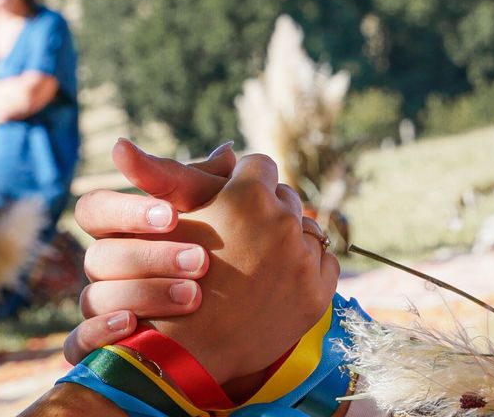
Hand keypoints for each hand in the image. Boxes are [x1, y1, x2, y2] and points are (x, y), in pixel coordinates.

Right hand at [63, 139, 235, 363]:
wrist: (231, 317)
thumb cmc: (220, 253)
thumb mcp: (221, 219)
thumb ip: (216, 190)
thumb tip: (229, 152)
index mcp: (121, 231)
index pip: (95, 209)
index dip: (127, 211)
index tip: (172, 216)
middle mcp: (106, 267)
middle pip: (97, 256)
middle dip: (148, 257)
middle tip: (201, 261)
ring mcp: (102, 306)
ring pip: (92, 298)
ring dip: (142, 294)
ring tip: (194, 296)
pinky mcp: (103, 346)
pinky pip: (79, 343)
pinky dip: (100, 334)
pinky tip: (133, 326)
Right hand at [146, 154, 339, 383]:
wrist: (184, 349)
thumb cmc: (167, 276)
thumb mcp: (174, 219)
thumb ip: (189, 177)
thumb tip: (203, 146)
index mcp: (247, 195)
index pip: (260, 164)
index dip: (246, 178)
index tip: (237, 193)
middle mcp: (282, 222)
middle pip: (285, 196)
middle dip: (267, 207)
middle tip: (246, 231)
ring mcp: (303, 260)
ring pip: (308, 228)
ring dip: (289, 236)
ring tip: (263, 256)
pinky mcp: (317, 294)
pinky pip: (326, 261)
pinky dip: (308, 264)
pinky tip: (280, 276)